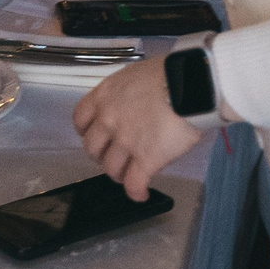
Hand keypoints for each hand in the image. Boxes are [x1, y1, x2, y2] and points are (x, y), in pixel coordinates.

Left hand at [72, 56, 205, 202]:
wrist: (189, 84)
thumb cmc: (170, 74)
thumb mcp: (136, 75)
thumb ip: (126, 93)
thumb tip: (133, 103)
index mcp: (105, 96)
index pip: (80, 119)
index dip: (86, 131)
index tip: (93, 135)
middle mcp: (109, 120)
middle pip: (92, 148)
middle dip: (101, 155)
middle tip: (113, 156)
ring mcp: (126, 141)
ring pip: (111, 169)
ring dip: (119, 174)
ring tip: (129, 175)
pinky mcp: (146, 159)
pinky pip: (134, 183)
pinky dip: (136, 192)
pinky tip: (141, 194)